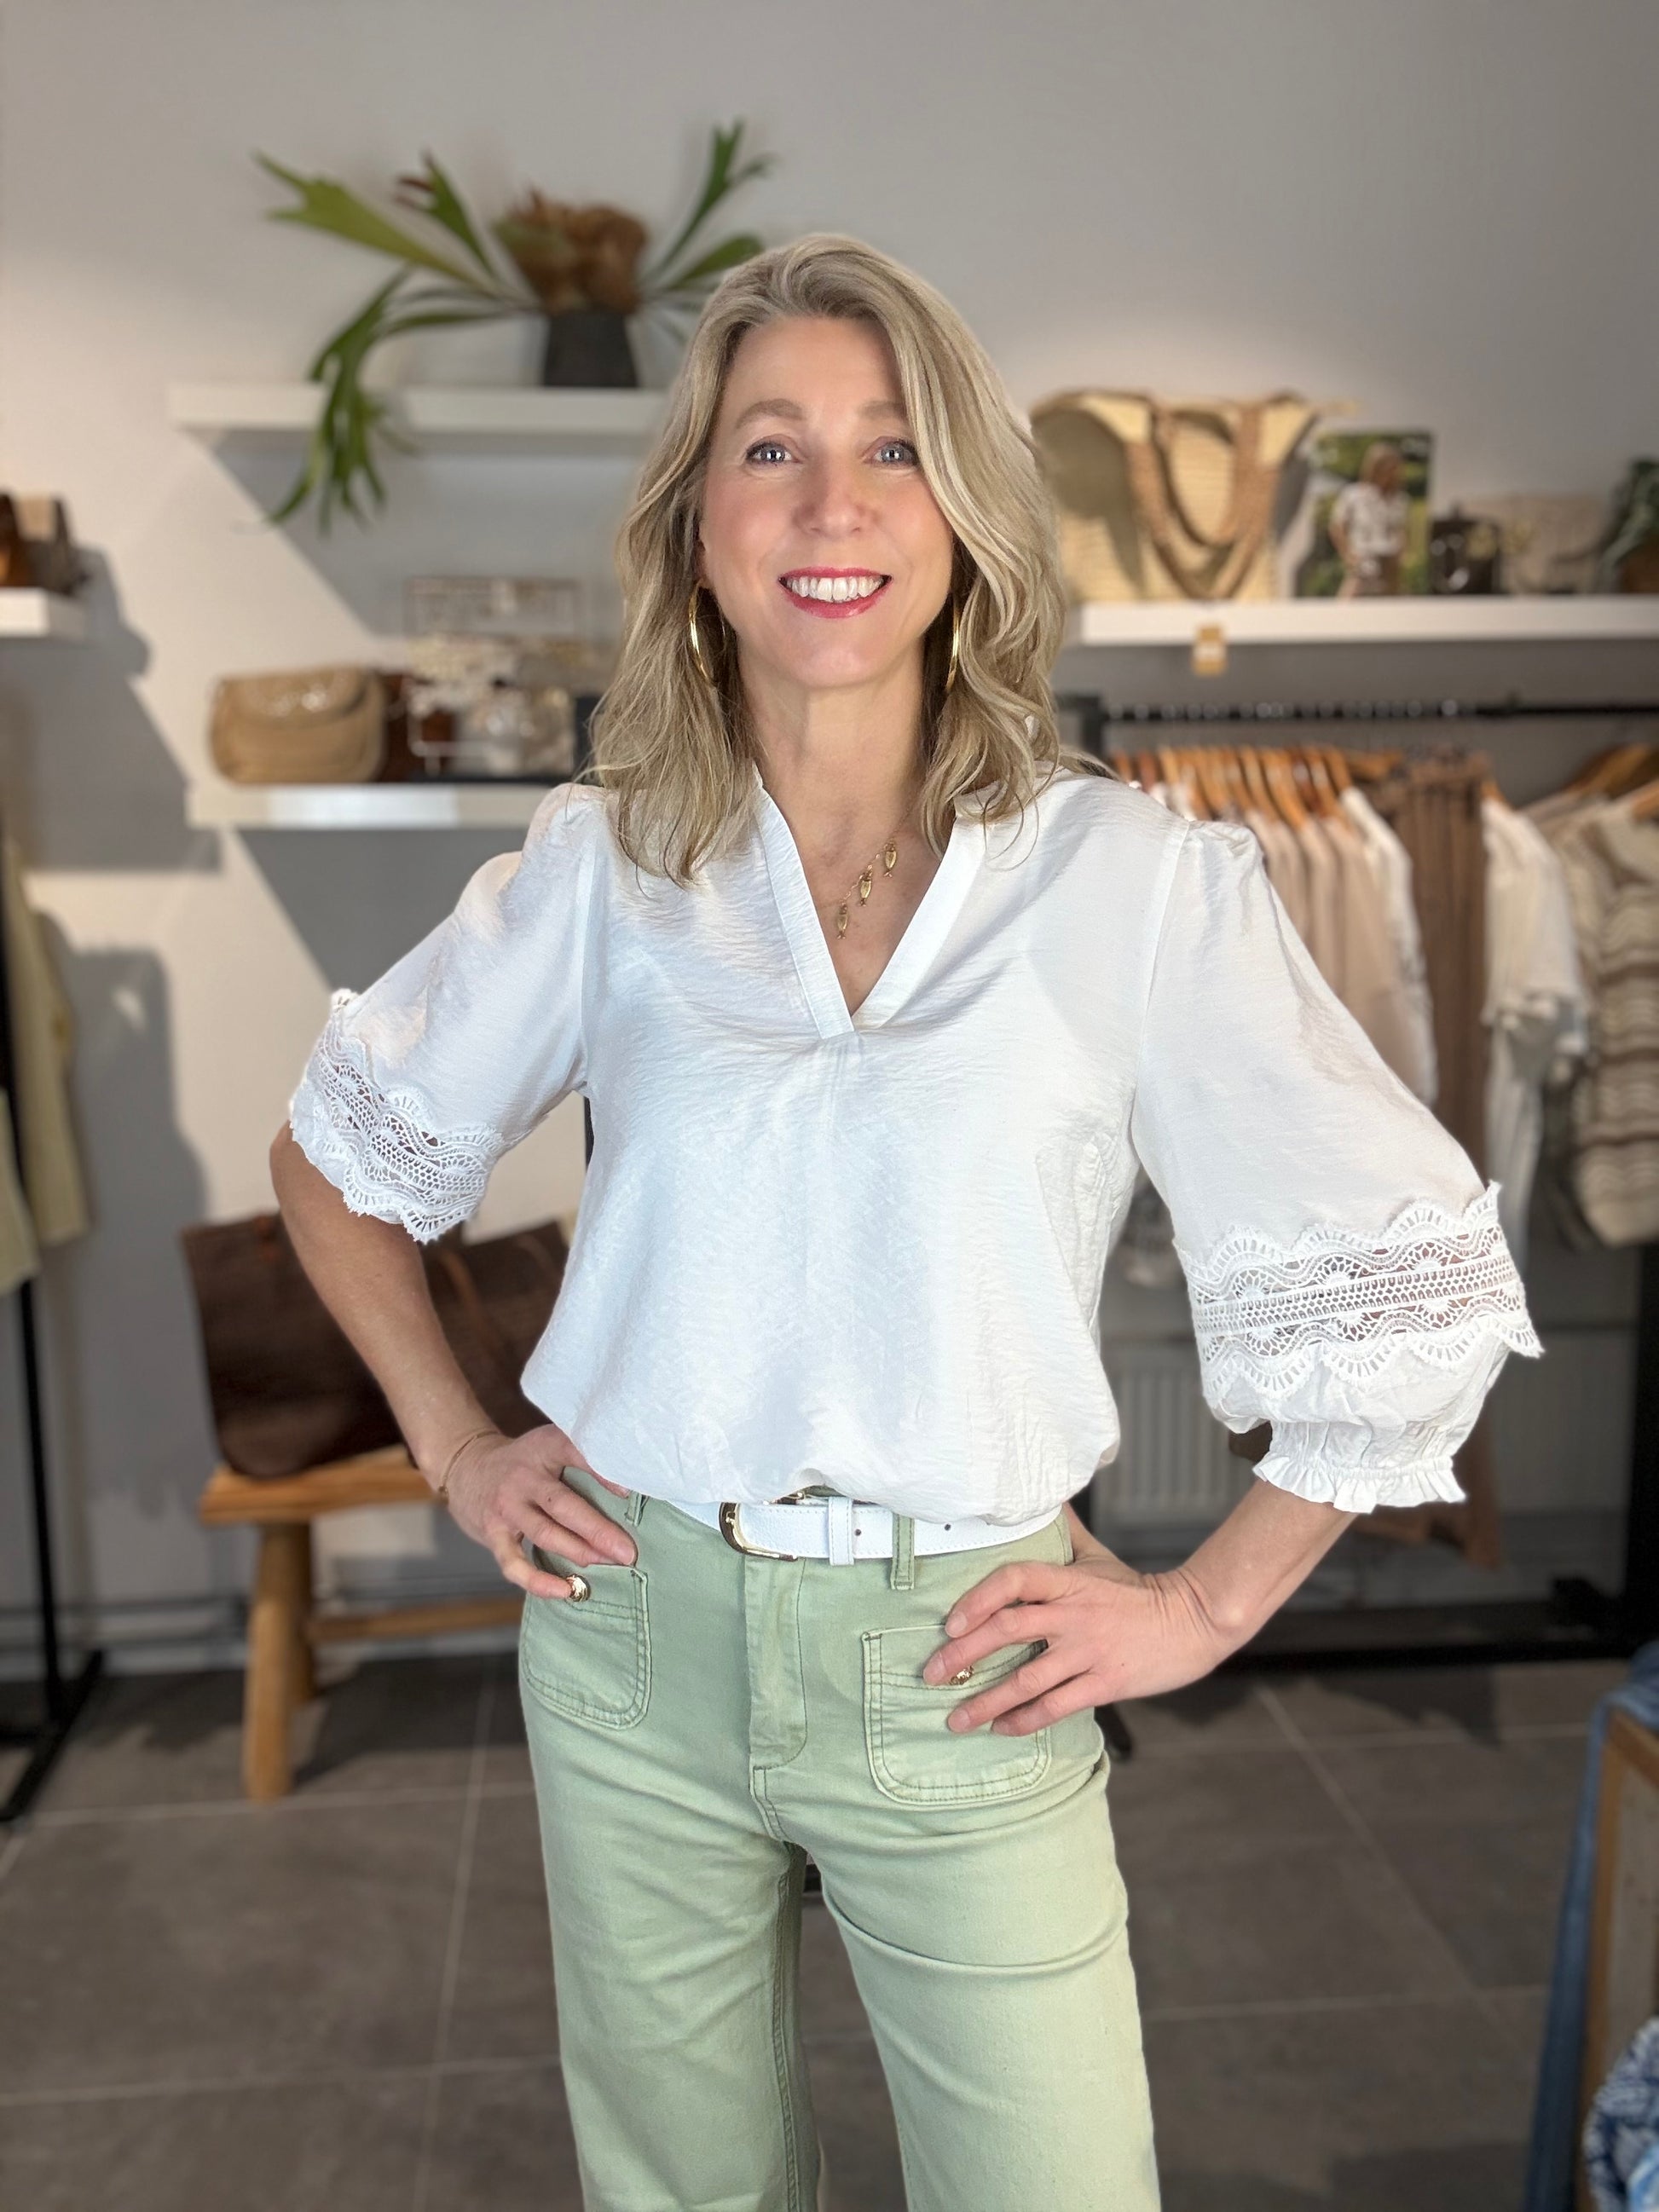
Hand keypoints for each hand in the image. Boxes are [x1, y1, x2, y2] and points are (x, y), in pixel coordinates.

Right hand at [440, 1424, 634, 1599]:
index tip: (628, 1493)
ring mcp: (506, 1506)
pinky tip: (565, 1590)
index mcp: (544, 1448)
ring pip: (545, 1533)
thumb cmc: (527, 1462)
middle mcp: (523, 1477)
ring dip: (579, 1552)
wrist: (468, 1469)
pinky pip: (514, 1563)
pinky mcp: (493, 1533)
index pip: (574, 1453)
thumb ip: (582, 1456)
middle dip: (598, 1530)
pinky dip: (539, 1581)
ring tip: (610, 1564)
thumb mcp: (550, 1444)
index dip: (602, 1473)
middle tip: (628, 1551)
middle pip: (563, 1505)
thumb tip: (632, 1487)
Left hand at [921, 1504, 1233, 1734]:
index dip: (976, 1598)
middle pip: (1007, 1630)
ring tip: (956, 1719)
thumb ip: (1064, 1533)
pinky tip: (1002, 1729)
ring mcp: (1088, 1652)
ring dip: (985, 1701)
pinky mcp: (1105, 1683)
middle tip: (931, 1674)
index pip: (1013, 1579)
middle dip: (963, 1656)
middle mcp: (1073, 1615)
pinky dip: (1025, 1720)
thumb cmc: (1137, 1593)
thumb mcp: (1098, 1557)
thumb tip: (1043, 1495)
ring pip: (1026, 1679)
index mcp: (1068, 1581)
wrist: (1192, 1622)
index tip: (949, 1623)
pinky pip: (1056, 1705)